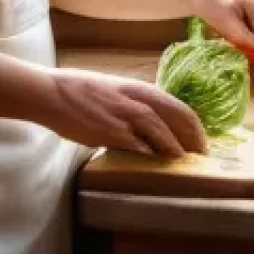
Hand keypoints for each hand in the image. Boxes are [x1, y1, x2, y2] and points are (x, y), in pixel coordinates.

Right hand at [41, 68, 207, 157]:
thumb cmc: (80, 91)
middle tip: (201, 155)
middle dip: (192, 136)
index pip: (177, 105)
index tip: (201, 140)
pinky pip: (135, 144)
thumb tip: (149, 125)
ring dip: (174, 146)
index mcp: (138, 88)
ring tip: (184, 162)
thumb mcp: (114, 91)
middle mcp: (135, 99)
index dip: (193, 124)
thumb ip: (133, 104)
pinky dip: (148, 154)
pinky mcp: (108, 130)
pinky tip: (156, 164)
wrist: (52, 93)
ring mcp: (122, 114)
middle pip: (174, 115)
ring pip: (158, 128)